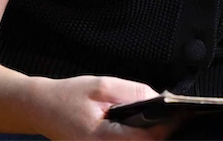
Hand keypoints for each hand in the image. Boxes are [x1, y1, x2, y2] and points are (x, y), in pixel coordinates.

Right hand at [28, 74, 175, 140]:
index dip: (168, 125)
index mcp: (102, 138)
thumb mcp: (100, 86)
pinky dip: (139, 137)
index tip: (182, 111)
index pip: (146, 138)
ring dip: (151, 135)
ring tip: (162, 118)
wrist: (40, 109)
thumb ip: (131, 92)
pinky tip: (143, 125)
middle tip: (175, 114)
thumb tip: (160, 98)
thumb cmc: (66, 96)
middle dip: (162, 131)